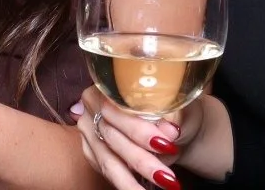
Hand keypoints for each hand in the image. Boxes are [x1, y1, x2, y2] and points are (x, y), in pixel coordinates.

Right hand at [73, 86, 198, 189]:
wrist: (168, 121)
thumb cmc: (172, 106)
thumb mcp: (176, 103)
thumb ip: (171, 114)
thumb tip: (171, 130)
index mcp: (108, 84)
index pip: (118, 107)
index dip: (141, 129)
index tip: (168, 145)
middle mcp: (91, 106)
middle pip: (112, 136)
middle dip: (141, 160)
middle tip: (167, 178)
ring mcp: (88, 131)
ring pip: (108, 160)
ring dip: (132, 181)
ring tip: (160, 186)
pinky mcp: (91, 152)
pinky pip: (106, 171)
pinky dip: (126, 182)